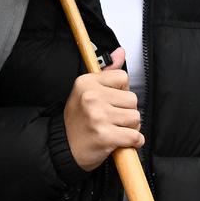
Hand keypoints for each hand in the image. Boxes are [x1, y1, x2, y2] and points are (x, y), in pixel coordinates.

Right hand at [63, 48, 142, 171]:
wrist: (63, 147)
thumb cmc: (78, 120)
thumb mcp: (87, 91)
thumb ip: (107, 72)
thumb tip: (121, 52)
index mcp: (87, 82)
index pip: (123, 77)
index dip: (121, 91)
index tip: (111, 101)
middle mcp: (91, 97)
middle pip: (132, 99)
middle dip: (127, 111)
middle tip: (112, 119)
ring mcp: (98, 116)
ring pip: (135, 117)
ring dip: (130, 127)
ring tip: (115, 129)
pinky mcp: (105, 136)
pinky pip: (135, 136)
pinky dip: (133, 142)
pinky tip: (122, 142)